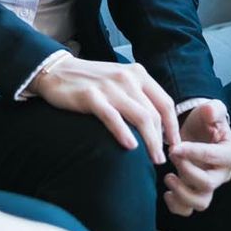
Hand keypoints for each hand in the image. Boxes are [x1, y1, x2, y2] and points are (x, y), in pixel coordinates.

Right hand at [28, 54, 180, 162]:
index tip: (174, 145)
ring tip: (152, 159)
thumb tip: (158, 126)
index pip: (165, 103)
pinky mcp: (91, 96)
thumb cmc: (91, 82)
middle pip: (154, 114)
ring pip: (140, 117)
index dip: (173, 127)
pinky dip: (124, 133)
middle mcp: (128, 78)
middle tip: (161, 159)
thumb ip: (139, 97)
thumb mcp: (120, 81)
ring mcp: (110, 87)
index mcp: (138, 74)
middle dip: (162, 140)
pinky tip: (130, 147)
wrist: (57, 71)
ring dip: (150, 142)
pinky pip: (113, 117)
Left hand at [163, 101, 230, 215]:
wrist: (194, 132)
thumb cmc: (204, 121)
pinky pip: (187, 210)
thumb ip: (213, 109)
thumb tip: (211, 113)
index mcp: (229, 154)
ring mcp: (209, 187)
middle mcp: (222, 174)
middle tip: (171, 155)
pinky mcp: (195, 194)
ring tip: (168, 177)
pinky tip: (167, 192)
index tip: (176, 147)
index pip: (216, 157)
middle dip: (186, 171)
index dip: (195, 153)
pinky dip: (176, 205)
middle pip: (208, 183)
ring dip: (182, 193)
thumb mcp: (211, 110)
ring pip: (201, 202)